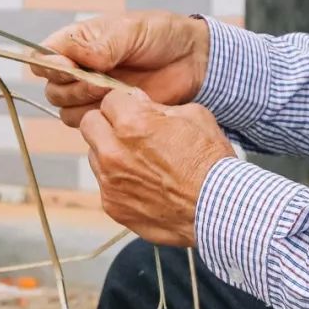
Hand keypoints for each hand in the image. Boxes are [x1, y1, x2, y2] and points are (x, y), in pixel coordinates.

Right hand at [29, 11, 210, 128]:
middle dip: (72, 87)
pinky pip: (88, 125)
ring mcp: (91, 93)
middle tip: (99, 80)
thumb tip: (76, 57)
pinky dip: (100, 118)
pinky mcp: (107, 114)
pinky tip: (122, 104)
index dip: (49, 64)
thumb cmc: (161, 36)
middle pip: (52, 88)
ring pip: (65, 109)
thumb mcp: (131, 30)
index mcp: (77, 42)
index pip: (43, 55)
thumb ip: (103, 44)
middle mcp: (78, 68)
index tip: (68, 65)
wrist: (192, 61)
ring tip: (112, 90)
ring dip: (85, 103)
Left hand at [79, 87, 234, 245]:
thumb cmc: (210, 161)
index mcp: (131, 123)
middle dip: (106, 123)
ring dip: (110, 153)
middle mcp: (113, 151)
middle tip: (128, 132)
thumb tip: (137, 101)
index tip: (135, 112)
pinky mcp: (112, 205)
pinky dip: (119, 181)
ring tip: (140, 162)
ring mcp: (109, 181)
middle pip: (89, 124)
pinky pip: (105, 184)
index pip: (109, 99)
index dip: (125, 104)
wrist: (218, 209)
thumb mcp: (193, 116)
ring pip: (94, 155)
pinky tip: (145, 185)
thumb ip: (158, 105)